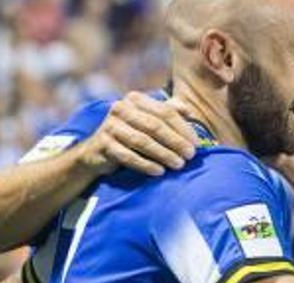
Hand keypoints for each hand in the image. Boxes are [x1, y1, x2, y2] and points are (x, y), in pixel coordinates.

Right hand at [75, 91, 196, 176]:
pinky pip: (127, 156)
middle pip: (155, 126)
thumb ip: (168, 112)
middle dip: (176, 142)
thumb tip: (189, 112)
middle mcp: (121, 108)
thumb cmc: (131, 134)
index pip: (165, 112)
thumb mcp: (149, 119)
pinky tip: (159, 171)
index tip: (196, 144)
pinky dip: (145, 164)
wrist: (97, 152)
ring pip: (142, 141)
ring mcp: (110, 126)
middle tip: (190, 156)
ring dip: (163, 154)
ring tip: (178, 165)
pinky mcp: (103, 144)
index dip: (183, 128)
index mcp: (135, 99)